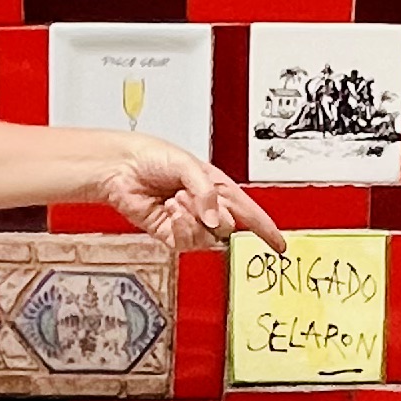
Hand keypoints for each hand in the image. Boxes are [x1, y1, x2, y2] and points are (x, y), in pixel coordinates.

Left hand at [91, 134, 285, 253]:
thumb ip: (206, 192)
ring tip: (177, 199)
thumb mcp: (188, 165)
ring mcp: (189, 222)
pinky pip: (186, 243)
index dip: (265, 229)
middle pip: (228, 229)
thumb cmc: (151, 156)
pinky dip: (179, 227)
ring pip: (207, 239)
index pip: (249, 212)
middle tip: (197, 199)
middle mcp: (206, 207)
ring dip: (192, 218)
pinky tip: (170, 210)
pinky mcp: (170, 234)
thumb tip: (214, 219)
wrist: (121, 168)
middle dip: (215, 216)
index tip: (279, 244)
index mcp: (218, 188)